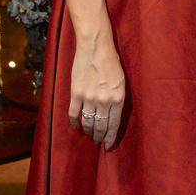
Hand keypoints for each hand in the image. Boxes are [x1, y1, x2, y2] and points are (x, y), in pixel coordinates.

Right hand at [68, 33, 126, 149]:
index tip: (108, 146)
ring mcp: (89, 98)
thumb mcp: (121, 82)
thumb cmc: (111, 62)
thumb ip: (118, 98)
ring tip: (89, 136)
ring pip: (88, 123)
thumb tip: (113, 113)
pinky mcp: (76, 93)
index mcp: (118, 99)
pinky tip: (76, 126)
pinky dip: (75, 122)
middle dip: (100, 137)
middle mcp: (104, 101)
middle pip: (101, 126)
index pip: (114, 124)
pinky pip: (74, 114)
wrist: (95, 48)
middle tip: (98, 143)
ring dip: (88, 132)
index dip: (111, 137)